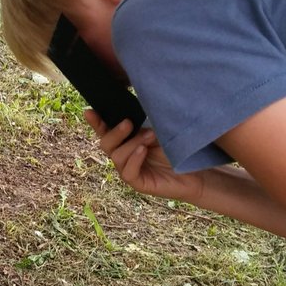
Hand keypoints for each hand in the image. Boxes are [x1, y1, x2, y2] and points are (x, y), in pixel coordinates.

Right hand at [84, 110, 206, 205]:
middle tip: (129, 122)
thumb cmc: (177, 150)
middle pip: (105, 144)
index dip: (96, 123)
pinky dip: (134, 159)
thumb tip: (136, 102)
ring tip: (150, 135)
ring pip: (116, 157)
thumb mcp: (160, 131)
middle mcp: (124, 156)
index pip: (105, 132)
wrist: (196, 173)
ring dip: (131, 143)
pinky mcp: (138, 183)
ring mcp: (130, 171)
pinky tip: (143, 151)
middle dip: (115, 132)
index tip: (89, 111)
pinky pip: (128, 172)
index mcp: (126, 142)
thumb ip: (144, 122)